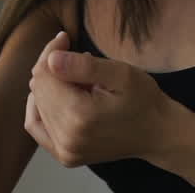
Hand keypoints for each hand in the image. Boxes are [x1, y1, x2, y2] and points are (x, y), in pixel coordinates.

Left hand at [25, 33, 183, 167]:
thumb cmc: (143, 100)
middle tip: (77, 57)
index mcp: (79, 116)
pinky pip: (36, 125)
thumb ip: (85, 66)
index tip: (66, 38)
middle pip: (38, 88)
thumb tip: (51, 60)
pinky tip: (54, 95)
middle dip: (51, 66)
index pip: (43, 74)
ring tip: (78, 80)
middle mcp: (67, 138)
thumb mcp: (121, 74)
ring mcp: (65, 151)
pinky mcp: (65, 155)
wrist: (158, 133)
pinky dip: (40, 106)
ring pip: (37, 103)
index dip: (51, 51)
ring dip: (51, 86)